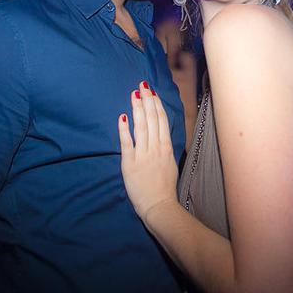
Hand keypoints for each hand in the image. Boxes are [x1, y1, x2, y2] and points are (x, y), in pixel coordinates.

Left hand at [118, 81, 178, 223]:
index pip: (161, 120)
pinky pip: (127, 142)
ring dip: (137, 108)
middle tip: (142, 85)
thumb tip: (160, 133)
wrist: (159, 206)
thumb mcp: (170, 163)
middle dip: (147, 100)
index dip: (156, 104)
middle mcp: (156, 148)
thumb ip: (164, 147)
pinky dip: (124, 128)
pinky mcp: (130, 163)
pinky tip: (122, 116)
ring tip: (134, 94)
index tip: (151, 92)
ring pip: (141, 126)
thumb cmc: (165, 187)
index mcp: (166, 147)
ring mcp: (143, 154)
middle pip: (151, 118)